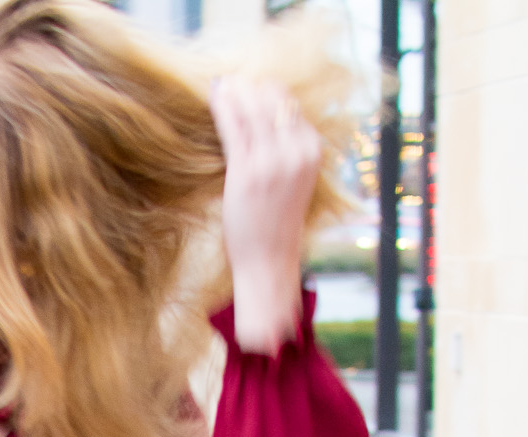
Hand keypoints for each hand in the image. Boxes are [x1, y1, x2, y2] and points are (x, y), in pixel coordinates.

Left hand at [211, 77, 321, 355]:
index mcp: (313, 151)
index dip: (270, 92)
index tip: (252, 86)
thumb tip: (270, 121)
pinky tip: (215, 94)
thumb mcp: (294, 181)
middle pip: (274, 99)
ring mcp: (272, 160)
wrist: (268, 261)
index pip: (291, 105)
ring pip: (253, 107)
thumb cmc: (276, 225)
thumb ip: (290, 150)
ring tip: (222, 86)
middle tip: (233, 83)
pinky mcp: (247, 170)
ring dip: (236, 92)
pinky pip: (234, 124)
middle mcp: (297, 152)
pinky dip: (224, 105)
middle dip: (252, 87)